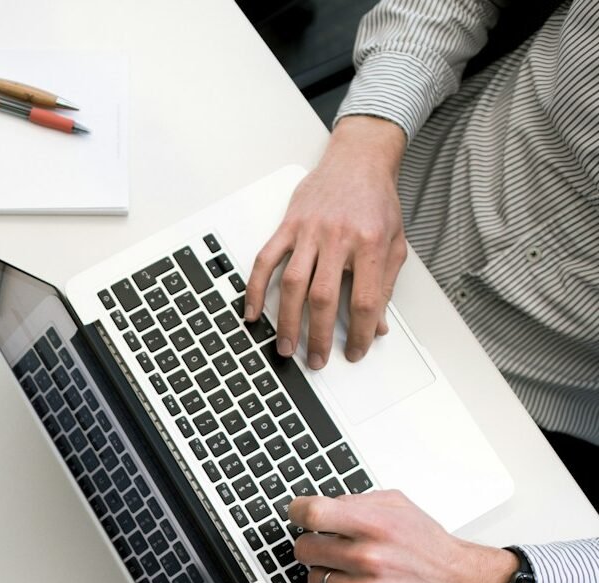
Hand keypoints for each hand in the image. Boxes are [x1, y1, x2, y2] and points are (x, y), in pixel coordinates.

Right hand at [244, 116, 408, 369]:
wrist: (358, 159)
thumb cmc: (376, 200)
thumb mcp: (394, 242)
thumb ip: (385, 284)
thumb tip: (379, 325)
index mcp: (370, 243)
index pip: (365, 299)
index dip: (361, 332)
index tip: (356, 351)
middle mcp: (338, 237)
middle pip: (323, 297)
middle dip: (319, 335)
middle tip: (316, 360)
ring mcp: (309, 231)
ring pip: (292, 284)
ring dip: (287, 320)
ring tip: (285, 346)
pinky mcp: (288, 226)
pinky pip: (265, 260)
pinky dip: (255, 288)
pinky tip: (252, 312)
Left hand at [289, 490, 517, 582]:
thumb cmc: (427, 545)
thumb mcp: (397, 506)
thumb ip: (356, 501)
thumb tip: (320, 506)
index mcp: (375, 525)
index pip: (313, 514)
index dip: (297, 512)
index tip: (297, 514)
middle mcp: (370, 558)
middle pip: (304, 549)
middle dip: (312, 545)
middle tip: (327, 546)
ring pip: (313, 580)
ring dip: (325, 574)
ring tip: (350, 570)